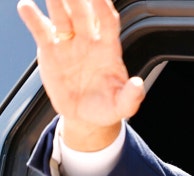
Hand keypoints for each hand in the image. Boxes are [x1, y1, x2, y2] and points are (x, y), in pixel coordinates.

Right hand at [17, 0, 144, 150]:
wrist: (86, 117)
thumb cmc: (107, 108)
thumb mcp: (123, 106)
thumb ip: (132, 96)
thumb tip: (138, 84)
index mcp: (109, 50)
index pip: (108, 22)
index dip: (103, 7)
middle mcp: (89, 42)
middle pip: (83, 13)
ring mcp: (69, 44)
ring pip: (62, 17)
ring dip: (57, 2)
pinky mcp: (51, 51)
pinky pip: (42, 31)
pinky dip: (33, 18)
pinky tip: (26, 6)